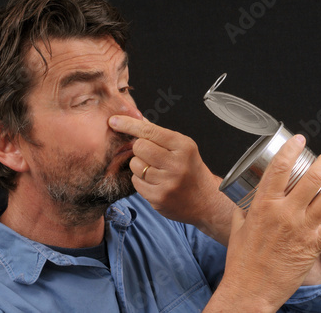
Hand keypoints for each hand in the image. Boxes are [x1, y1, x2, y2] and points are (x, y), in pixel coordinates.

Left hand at [108, 115, 235, 243]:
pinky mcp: (158, 198)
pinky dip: (141, 181)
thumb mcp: (183, 147)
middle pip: (139, 147)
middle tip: (150, 155)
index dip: (129, 124)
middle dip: (139, 149)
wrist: (206, 202)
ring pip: (135, 165)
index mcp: (183, 146)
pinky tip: (155, 183)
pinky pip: (136, 182)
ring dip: (140, 166)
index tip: (114, 121)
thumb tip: (136, 119)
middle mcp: (177, 164)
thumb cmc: (191, 171)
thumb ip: (159, 134)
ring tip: (155, 171)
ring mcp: (167, 182)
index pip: (150, 131)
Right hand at [205, 135, 320, 311]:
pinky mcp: (313, 246)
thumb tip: (250, 196)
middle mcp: (285, 214)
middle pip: (310, 180)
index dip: (291, 150)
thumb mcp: (238, 226)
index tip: (298, 140)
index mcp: (263, 206)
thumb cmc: (241, 259)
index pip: (279, 169)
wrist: (250, 288)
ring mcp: (302, 230)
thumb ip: (245, 208)